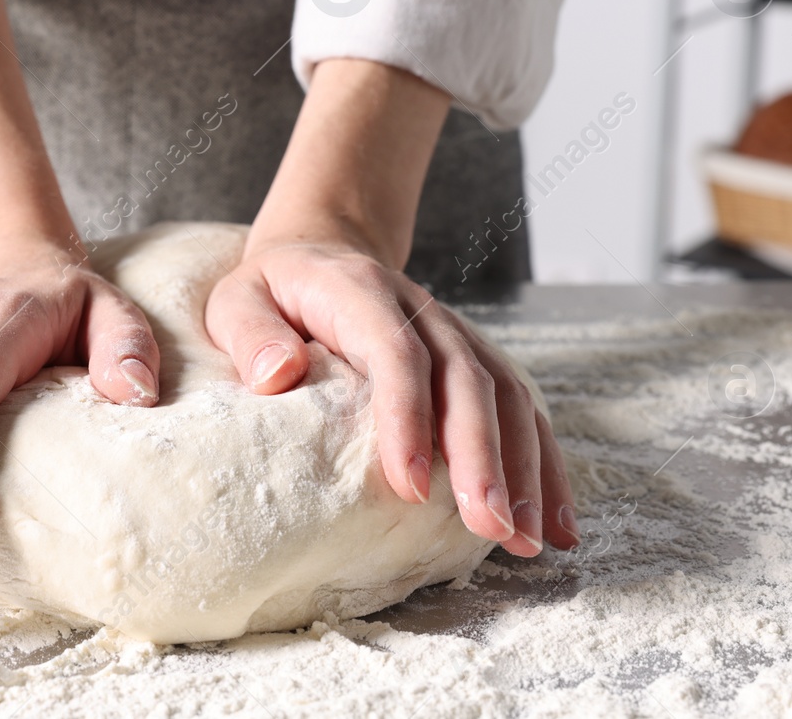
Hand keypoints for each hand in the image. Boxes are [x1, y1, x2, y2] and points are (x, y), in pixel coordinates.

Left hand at [207, 234, 578, 556]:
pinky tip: (553, 519)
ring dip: (523, 467)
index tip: (411, 487)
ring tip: (526, 537)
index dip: (408, 416)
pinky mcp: (474, 361)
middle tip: (490, 525)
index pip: (395, 351)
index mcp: (361, 291)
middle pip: (465, 379)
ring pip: (506, 395)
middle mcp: (421, 310)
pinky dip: (543, 463)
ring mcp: (455, 335)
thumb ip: (252, 335)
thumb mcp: (237, 300)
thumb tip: (278, 375)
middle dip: (482, 457)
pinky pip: (520, 408)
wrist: (319, 254)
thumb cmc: (272, 292)